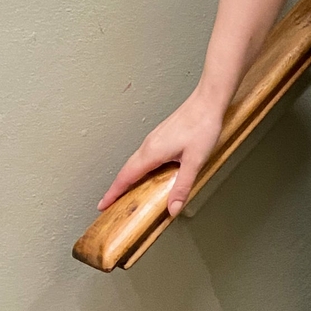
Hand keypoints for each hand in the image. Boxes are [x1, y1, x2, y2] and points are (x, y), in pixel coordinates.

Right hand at [97, 86, 227, 217]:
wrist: (208, 102)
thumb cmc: (203, 126)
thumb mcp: (195, 161)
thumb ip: (183, 186)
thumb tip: (173, 209)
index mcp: (152, 152)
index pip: (126, 177)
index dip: (113, 193)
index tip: (102, 205)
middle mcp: (149, 145)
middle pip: (126, 170)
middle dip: (116, 187)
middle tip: (109, 202)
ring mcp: (154, 138)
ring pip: (134, 161)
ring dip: (126, 177)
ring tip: (124, 191)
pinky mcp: (161, 135)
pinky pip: (143, 155)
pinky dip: (137, 167)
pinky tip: (146, 171)